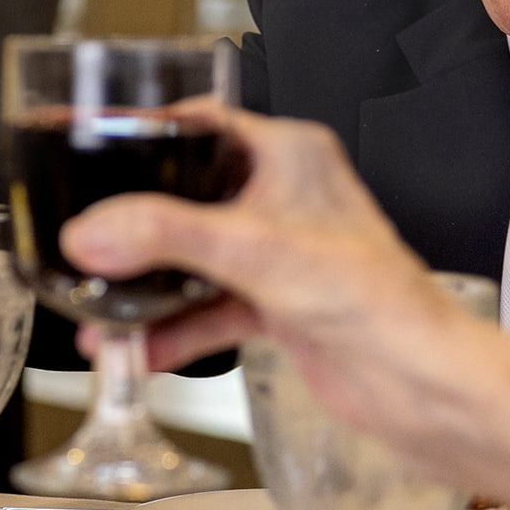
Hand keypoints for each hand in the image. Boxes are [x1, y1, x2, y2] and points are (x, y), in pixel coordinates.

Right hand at [58, 106, 509, 505]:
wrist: (423, 386)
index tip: (94, 147)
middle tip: (86, 238)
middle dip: (132, 227)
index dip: (147, 133)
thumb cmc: (380, 303)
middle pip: (185, 197)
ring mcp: (279, 254)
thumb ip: (165, 236)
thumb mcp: (256, 252)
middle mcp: (283, 197)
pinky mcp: (277, 304)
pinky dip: (171, 327)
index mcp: (290, 156)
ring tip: (99, 309)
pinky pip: (206, 307)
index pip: (202, 124)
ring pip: (191, 258)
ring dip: (145, 287)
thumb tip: (93, 232)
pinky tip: (137, 349)